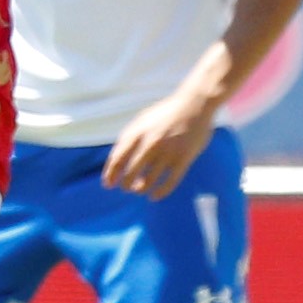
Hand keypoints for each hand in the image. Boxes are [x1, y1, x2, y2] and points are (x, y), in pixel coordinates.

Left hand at [99, 89, 219, 197]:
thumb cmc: (165, 114)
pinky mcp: (184, 159)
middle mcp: (150, 143)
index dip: (110, 175)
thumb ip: (129, 138)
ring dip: (141, 189)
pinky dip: (160, 192)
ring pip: (149, 180)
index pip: (117, 159)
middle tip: (126, 188)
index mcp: (136, 133)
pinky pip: (170, 182)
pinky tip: (155, 196)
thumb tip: (116, 161)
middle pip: (131, 173)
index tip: (108, 185)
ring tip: (139, 190)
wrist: (194, 105)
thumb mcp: (142, 121)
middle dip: (125, 184)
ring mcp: (167, 152)